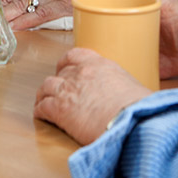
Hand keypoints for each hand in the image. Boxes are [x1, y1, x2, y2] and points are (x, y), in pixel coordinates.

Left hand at [33, 47, 152, 145]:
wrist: (129, 122)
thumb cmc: (137, 109)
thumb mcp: (131, 87)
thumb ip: (120, 86)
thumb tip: (124, 96)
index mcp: (100, 65)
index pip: (75, 55)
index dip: (67, 63)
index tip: (65, 68)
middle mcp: (81, 73)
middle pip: (60, 73)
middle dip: (58, 81)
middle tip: (58, 90)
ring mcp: (67, 89)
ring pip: (46, 87)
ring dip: (44, 94)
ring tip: (44, 102)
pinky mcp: (58, 108)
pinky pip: (42, 107)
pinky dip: (40, 111)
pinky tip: (42, 116)